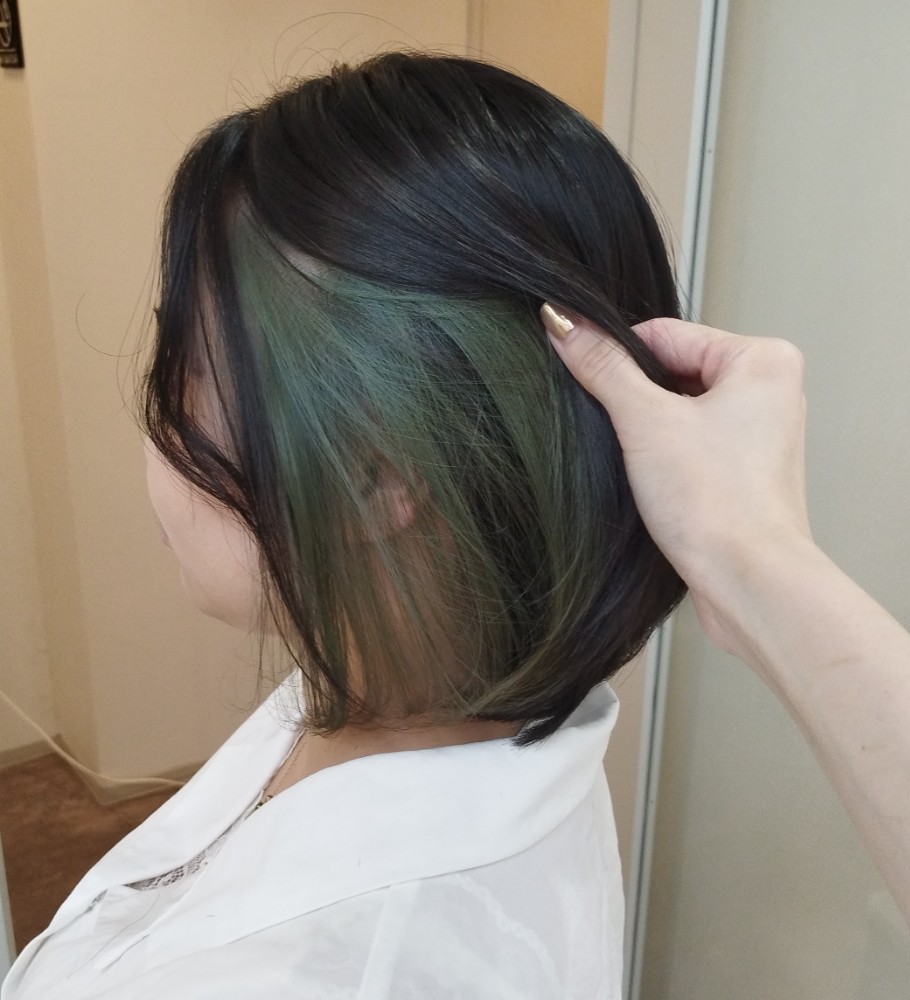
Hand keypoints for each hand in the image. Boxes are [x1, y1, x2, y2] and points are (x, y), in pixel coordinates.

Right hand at [541, 307, 812, 651]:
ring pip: (680, 409)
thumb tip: (562, 323)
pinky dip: (663, 454)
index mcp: (763, 359)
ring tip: (637, 459)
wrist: (748, 583)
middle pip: (673, 370)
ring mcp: (759, 434)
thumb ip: (602, 367)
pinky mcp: (744, 471)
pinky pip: (691, 442)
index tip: (578, 369)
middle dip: (636, 397)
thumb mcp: (645, 421)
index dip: (617, 355)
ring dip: (648, 429)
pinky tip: (651, 478)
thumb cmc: (718, 503)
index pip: (666, 334)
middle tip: (615, 428)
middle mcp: (770, 391)